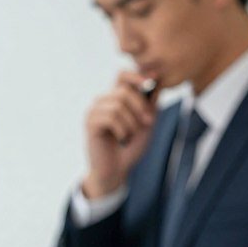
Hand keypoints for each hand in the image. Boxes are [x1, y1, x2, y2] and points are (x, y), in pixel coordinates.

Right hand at [84, 72, 157, 198]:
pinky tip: (122, 140)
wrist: (116, 171)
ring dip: (131, 121)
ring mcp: (94, 112)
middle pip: (123, 90)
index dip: (135, 75)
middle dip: (140, 106)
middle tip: (148, 123)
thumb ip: (151, 102)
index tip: (149, 84)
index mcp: (115, 98)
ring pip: (117, 104)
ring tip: (131, 135)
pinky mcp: (90, 124)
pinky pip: (110, 117)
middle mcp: (102, 101)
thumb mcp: (147, 122)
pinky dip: (122, 129)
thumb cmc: (130, 147)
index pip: (121, 75)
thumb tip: (157, 78)